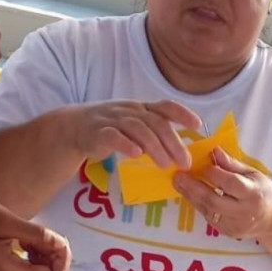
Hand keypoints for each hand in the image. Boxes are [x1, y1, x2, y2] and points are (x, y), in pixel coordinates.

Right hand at [0, 191, 70, 270]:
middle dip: (55, 254)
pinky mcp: (9, 269)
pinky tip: (24, 238)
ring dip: (46, 251)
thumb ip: (37, 235)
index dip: (62, 258)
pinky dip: (38, 251)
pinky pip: (36, 265)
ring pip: (46, 270)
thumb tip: (62, 245)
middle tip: (39, 233)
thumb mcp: (7, 222)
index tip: (53, 237)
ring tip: (28, 234)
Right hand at [71, 99, 201, 168]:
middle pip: (156, 123)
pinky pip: (113, 136)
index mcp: (142, 108)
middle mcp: (130, 111)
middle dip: (173, 142)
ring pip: (138, 129)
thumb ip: (156, 133)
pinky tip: (137, 155)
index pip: (166, 106)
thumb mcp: (135, 125)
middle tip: (184, 162)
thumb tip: (183, 152)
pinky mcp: (98, 132)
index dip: (182, 113)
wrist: (73, 128)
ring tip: (166, 164)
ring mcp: (113, 120)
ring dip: (155, 147)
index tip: (198, 125)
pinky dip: (126, 144)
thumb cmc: (112, 128)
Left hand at [174, 148, 271, 239]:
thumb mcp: (253, 174)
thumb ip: (232, 165)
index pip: (231, 183)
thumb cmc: (264, 192)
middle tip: (178, 176)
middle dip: (194, 187)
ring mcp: (236, 225)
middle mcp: (245, 212)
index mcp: (254, 194)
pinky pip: (209, 218)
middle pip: (214, 200)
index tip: (202, 165)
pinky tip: (190, 194)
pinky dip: (198, 205)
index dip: (214, 174)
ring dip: (191, 196)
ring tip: (178, 183)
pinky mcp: (229, 232)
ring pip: (208, 211)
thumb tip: (214, 151)